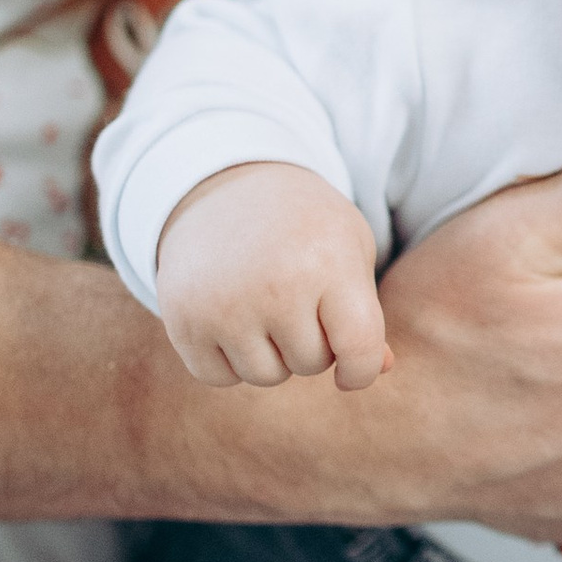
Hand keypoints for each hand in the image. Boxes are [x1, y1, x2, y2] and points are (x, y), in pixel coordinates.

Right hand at [155, 163, 388, 390]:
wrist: (223, 185)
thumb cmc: (303, 222)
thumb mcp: (348, 245)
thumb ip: (367, 312)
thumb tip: (380, 367)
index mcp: (328, 263)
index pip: (358, 349)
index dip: (361, 370)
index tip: (353, 370)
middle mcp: (275, 286)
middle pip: (311, 364)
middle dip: (311, 343)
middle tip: (296, 298)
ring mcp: (223, 304)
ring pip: (265, 375)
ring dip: (270, 353)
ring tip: (264, 305)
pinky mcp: (181, 319)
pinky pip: (217, 376)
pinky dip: (227, 359)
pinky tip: (229, 317)